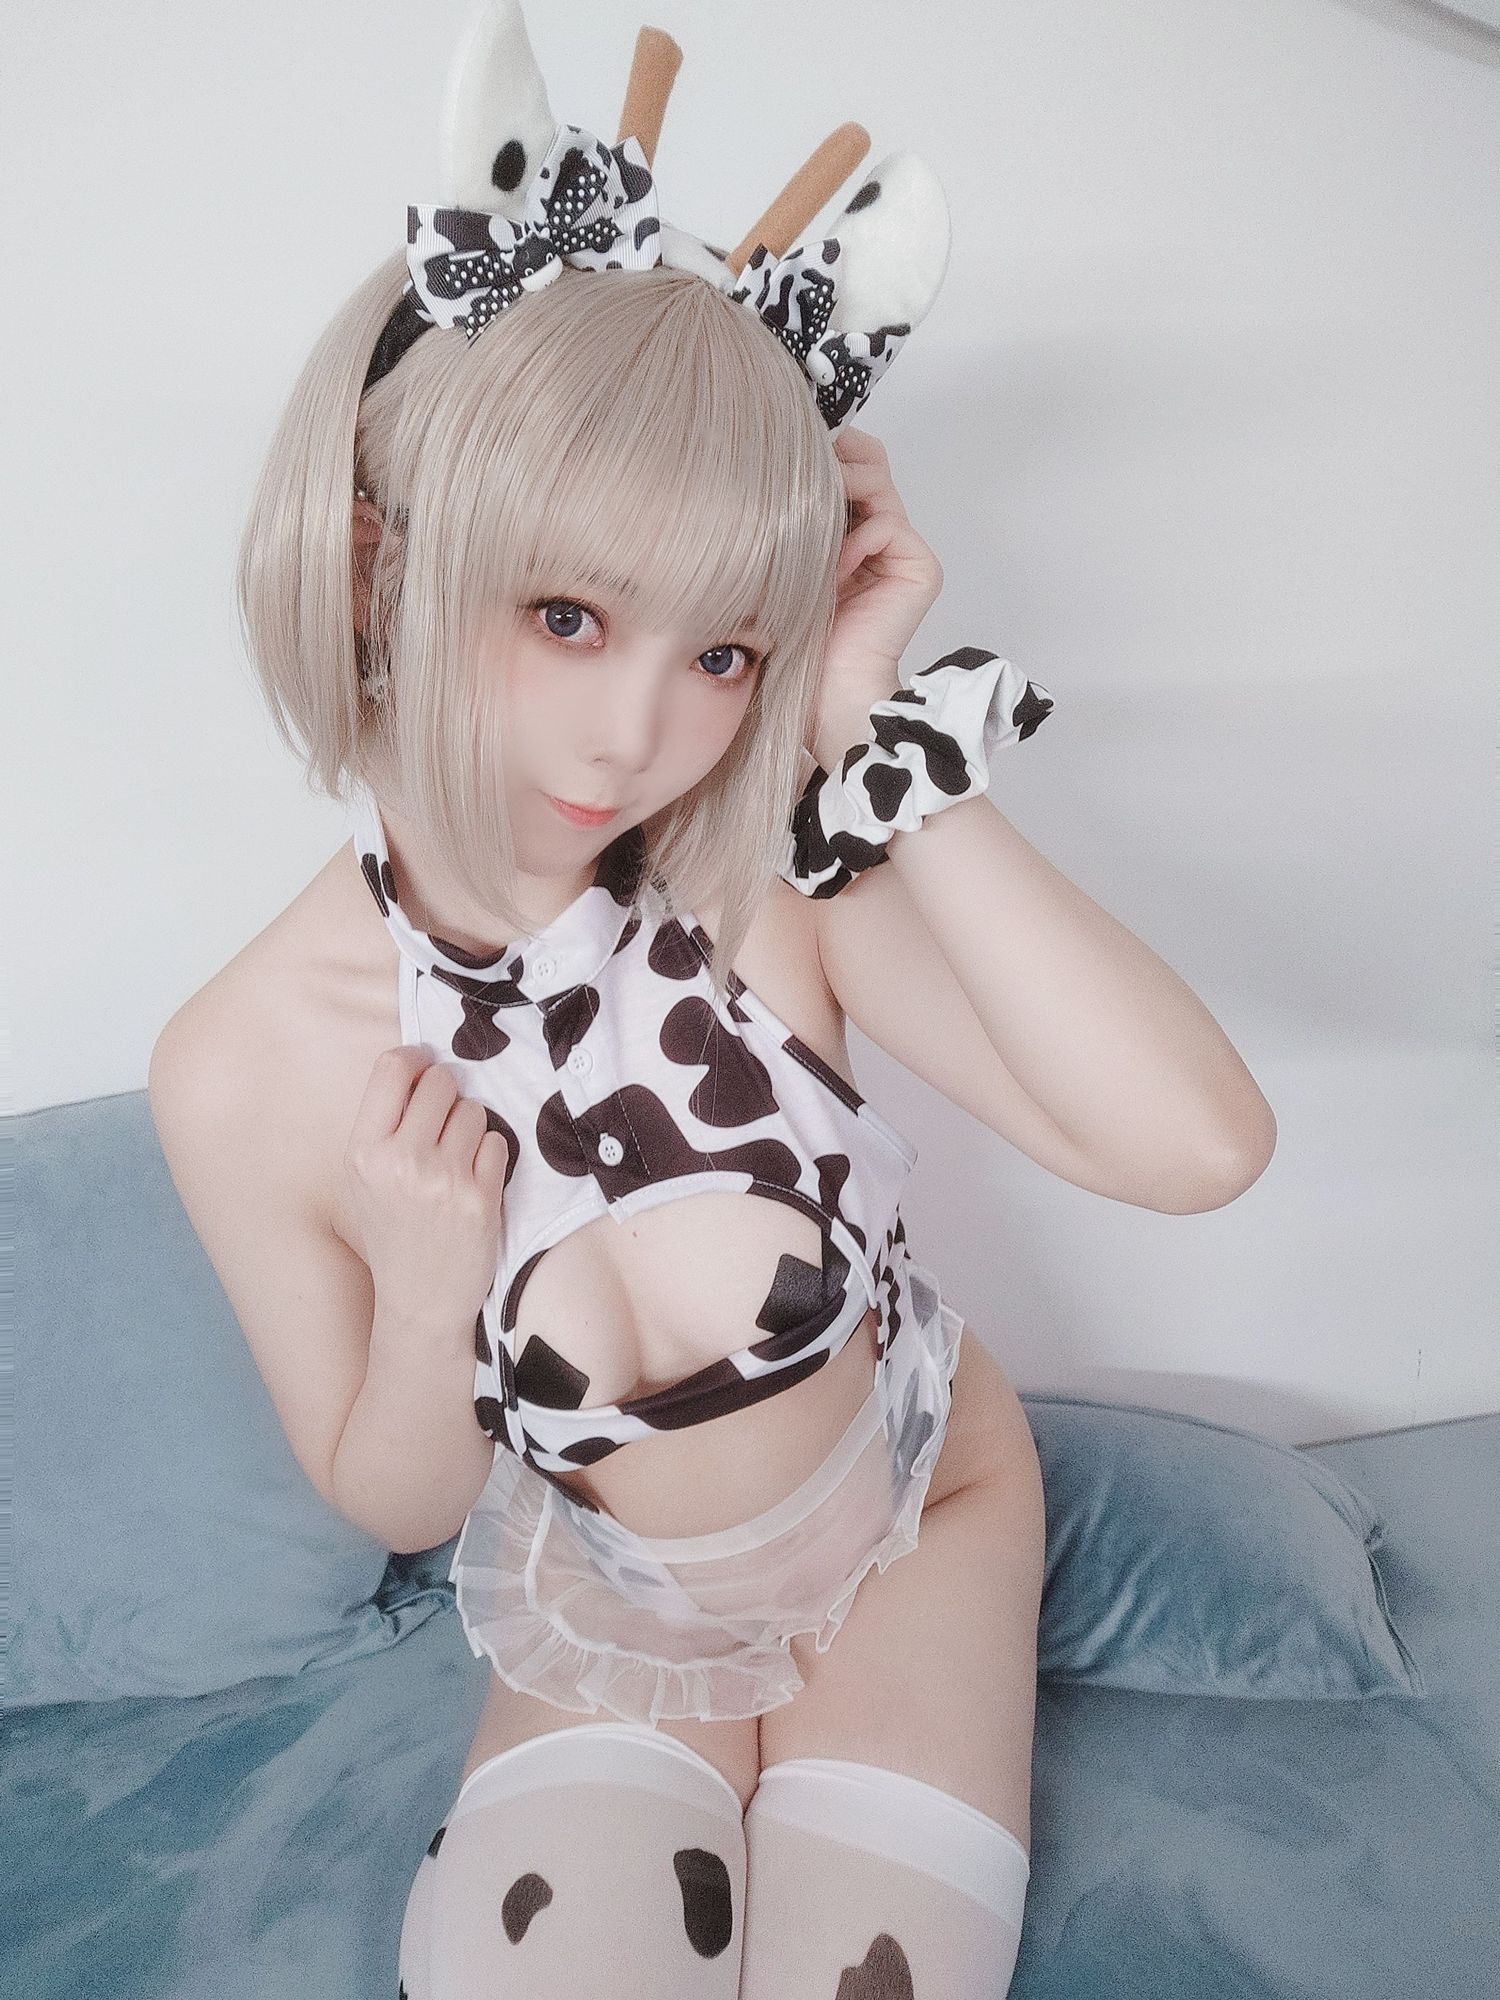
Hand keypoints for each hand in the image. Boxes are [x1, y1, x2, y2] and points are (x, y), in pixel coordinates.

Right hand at [343, 1046, 509, 1335]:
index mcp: (363, 1152)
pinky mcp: (480, 1198)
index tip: (424, 1067)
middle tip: (442, 1124)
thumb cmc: (392, 1233)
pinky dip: (490, 1156)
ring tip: (455, 1160)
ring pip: (473, 1110)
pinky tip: (473, 1181)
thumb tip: (420, 1064)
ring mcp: (443, 1180)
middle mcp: (400, 1161)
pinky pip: (497, 1142)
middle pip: (439, 1082)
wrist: (419, 1301)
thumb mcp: (365, 1179)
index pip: (392, 1069)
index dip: (414, 1059)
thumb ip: (385, 1124)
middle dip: (446, 1095)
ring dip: (470, 1127)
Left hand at [808, 425, 944, 771]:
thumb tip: (774, 460)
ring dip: (841, 486)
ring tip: (812, 509)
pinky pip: (888, 524)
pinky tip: (834, 567)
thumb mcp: (786, 562)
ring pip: (879, 482)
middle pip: (870, 463)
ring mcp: (903, 551)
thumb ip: (795, 515)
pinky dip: (856, 538)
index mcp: (851, 532)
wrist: (827, 693)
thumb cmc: (796, 639)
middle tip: (802, 459)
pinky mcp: (919, 568)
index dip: (827, 448)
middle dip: (836, 453)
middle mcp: (882, 536)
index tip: (789, 444)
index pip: (850, 466)